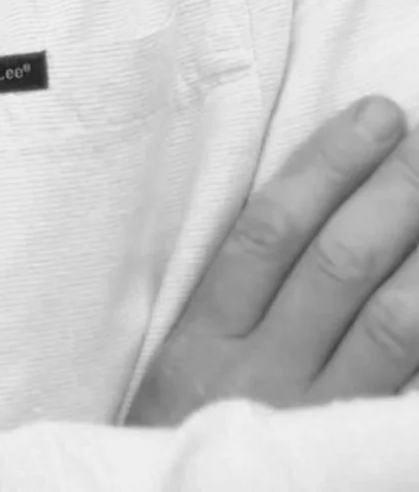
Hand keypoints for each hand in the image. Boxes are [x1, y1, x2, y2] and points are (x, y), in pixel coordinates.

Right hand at [126, 95, 418, 424]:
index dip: (330, 165)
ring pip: (390, 326)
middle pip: (338, 265)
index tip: (375, 116)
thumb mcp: (178, 370)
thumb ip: (234, 302)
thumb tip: (312, 210)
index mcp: (205, 339)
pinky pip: (408, 399)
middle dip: (395, 194)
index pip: (273, 228)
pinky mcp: (351, 457)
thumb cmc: (178, 444)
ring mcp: (315, 425)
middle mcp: (261, 377)